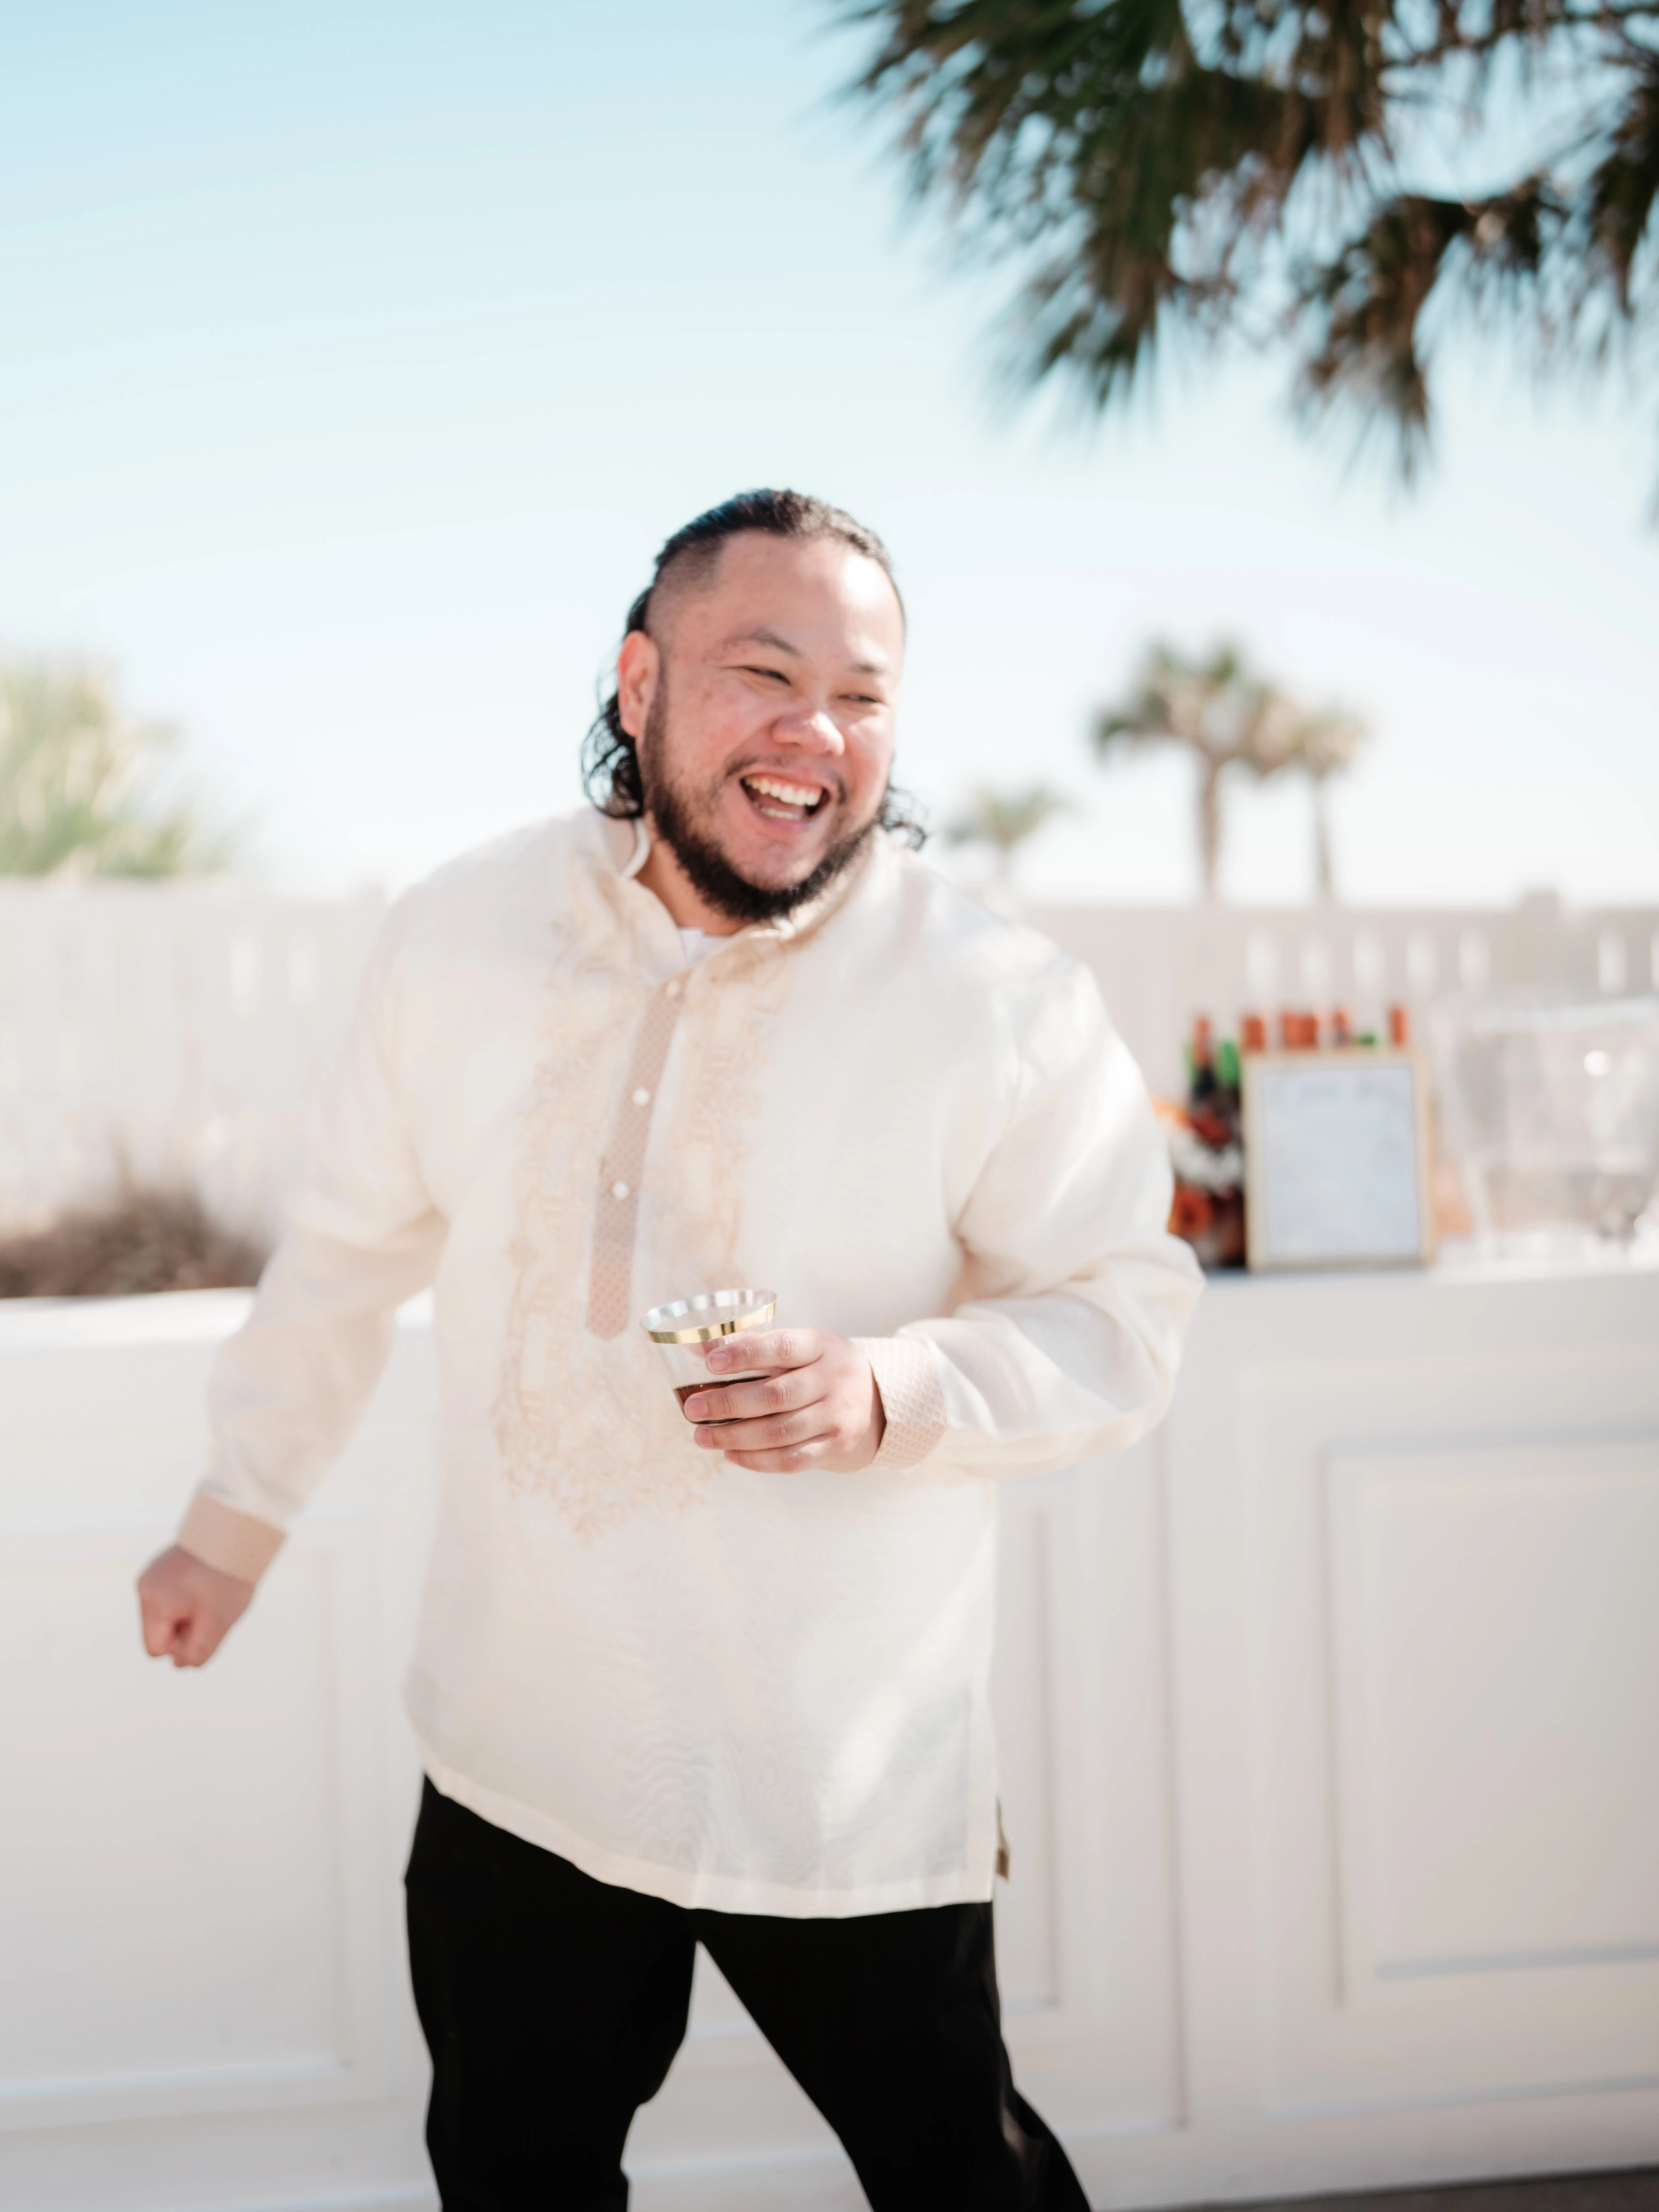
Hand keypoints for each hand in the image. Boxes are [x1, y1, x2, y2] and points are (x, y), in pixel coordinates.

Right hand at [137, 1544, 253, 1667]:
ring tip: (210, 1590)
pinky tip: (208, 1579)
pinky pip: (174, 1594)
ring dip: (189, 1610)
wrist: (238, 1531)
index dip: (182, 1645)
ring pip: (169, 1612)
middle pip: (160, 1630)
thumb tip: (179, 1664)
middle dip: (185, 1627)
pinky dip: (190, 1594)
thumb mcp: (217, 1624)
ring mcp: (154, 1572)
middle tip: (210, 1607)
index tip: (203, 1623)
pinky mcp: (165, 1563)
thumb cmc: (227, 1578)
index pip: (156, 1649)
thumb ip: (196, 1651)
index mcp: (152, 1602)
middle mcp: (145, 1586)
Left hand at [682, 1328, 886, 1473]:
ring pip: (779, 1432)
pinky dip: (756, 1460)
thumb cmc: (820, 1369)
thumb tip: (699, 1346)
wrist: (876, 1401)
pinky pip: (790, 1459)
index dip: (746, 1354)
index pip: (783, 1348)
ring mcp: (837, 1417)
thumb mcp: (799, 1347)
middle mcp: (833, 1380)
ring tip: (702, 1437)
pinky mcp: (835, 1447)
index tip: (711, 1362)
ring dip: (734, 1437)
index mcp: (821, 1346)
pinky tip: (731, 1454)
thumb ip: (753, 1345)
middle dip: (728, 1404)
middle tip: (693, 1409)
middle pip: (776, 1396)